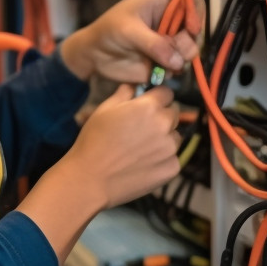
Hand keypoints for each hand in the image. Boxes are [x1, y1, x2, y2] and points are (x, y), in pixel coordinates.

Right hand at [57, 84, 183, 209]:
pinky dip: (163, 159)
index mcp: (149, 107)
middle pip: (174, 114)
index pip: (167, 93)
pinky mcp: (172, 168)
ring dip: (164, 138)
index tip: (149, 104)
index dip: (157, 97)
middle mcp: (165, 125)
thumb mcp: (104, 110)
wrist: (91, 179)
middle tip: (142, 129)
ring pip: (175, 136)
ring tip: (142, 148)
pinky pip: (173, 158)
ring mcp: (170, 148)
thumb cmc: (94, 141)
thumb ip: (124, 93)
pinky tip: (144, 164)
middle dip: (162, 117)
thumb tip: (134, 86)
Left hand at [59, 0, 205, 83]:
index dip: (195, 4)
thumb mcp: (128, 31)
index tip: (190, 23)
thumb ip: (153, 44)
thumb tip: (178, 61)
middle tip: (178, 45)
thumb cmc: (109, 30)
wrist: (95, 55)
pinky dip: (175, 68)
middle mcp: (172, 15)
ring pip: (193, 45)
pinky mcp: (169, 57)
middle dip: (191, 36)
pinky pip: (183, 64)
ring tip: (168, 61)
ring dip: (184, 55)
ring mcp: (172, 37)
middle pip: (197, 20)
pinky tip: (160, 70)